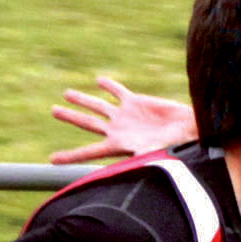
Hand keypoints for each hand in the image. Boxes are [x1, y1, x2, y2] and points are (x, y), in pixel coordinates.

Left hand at [48, 76, 196, 163]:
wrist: (189, 130)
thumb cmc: (174, 145)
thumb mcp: (154, 152)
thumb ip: (142, 155)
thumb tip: (134, 161)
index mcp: (116, 144)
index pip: (88, 151)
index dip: (70, 156)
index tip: (51, 160)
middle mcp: (116, 129)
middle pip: (87, 123)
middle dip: (70, 116)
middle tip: (53, 111)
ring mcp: (124, 115)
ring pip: (98, 105)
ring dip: (82, 99)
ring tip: (66, 94)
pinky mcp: (135, 102)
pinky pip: (118, 92)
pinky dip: (108, 85)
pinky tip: (99, 81)